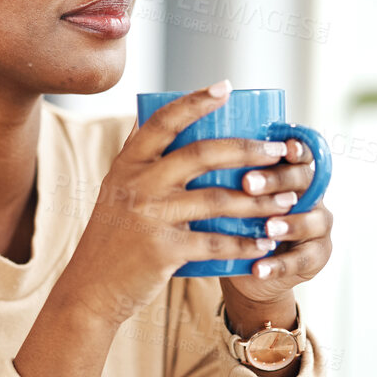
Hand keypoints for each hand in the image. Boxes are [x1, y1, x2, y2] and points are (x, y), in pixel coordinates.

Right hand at [54, 80, 298, 327]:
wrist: (90, 288)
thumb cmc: (111, 237)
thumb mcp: (115, 189)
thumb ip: (138, 157)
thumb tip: (154, 113)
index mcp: (129, 164)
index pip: (163, 121)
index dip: (195, 101)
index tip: (226, 87)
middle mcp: (139, 184)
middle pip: (201, 155)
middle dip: (247, 150)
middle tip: (278, 150)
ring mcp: (151, 217)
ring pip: (217, 200)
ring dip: (258, 201)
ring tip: (286, 200)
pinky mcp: (164, 251)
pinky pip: (215, 243)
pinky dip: (244, 244)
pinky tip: (265, 244)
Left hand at [218, 136, 333, 317]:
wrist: (246, 269)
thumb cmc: (237, 224)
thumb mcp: (231, 198)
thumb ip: (226, 177)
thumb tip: (192, 150)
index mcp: (292, 173)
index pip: (301, 153)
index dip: (297, 148)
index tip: (284, 148)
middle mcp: (311, 194)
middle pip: (304, 181)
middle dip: (276, 181)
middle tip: (248, 184)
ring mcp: (318, 225)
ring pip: (312, 220)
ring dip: (288, 224)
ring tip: (267, 228)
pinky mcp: (317, 256)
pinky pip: (302, 260)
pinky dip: (279, 265)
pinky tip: (259, 268)